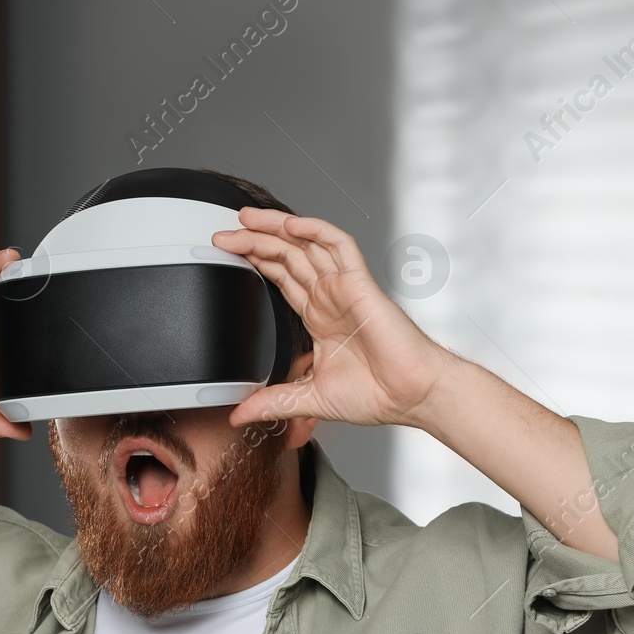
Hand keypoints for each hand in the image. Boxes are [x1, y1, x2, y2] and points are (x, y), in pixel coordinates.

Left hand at [211, 208, 452, 427]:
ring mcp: (344, 288)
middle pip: (286, 255)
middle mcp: (330, 297)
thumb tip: (240, 415)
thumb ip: (273, 403)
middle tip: (223, 233)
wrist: (410, 395)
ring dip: (276, 228)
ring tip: (246, 218)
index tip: (227, 255)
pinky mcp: (360, 284)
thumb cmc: (378, 393)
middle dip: (253, 241)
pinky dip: (316, 231)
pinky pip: (338, 246)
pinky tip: (291, 225)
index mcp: (319, 317)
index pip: (281, 278)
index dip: (255, 262)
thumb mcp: (308, 399)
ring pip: (306, 244)